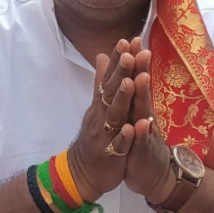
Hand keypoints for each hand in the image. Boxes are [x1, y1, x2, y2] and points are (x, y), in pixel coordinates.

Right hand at [68, 39, 142, 202]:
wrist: (82, 172)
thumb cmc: (95, 137)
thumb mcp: (98, 107)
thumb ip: (102, 82)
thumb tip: (104, 55)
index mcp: (102, 104)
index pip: (110, 77)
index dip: (118, 60)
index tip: (127, 40)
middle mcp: (102, 115)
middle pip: (112, 91)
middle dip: (122, 72)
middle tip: (131, 52)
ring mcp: (105, 135)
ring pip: (114, 115)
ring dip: (122, 99)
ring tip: (130, 82)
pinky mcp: (111, 155)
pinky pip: (118, 146)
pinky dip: (124, 138)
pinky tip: (131, 129)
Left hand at [118, 54, 176, 204]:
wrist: (153, 173)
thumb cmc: (139, 140)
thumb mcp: (130, 113)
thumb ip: (125, 89)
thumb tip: (120, 66)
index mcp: (136, 105)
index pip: (134, 79)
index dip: (131, 61)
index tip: (130, 38)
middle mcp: (142, 114)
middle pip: (141, 89)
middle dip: (140, 70)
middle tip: (140, 49)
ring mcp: (145, 132)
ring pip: (143, 112)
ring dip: (142, 96)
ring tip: (141, 78)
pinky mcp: (144, 151)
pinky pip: (142, 142)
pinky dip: (140, 133)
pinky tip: (139, 125)